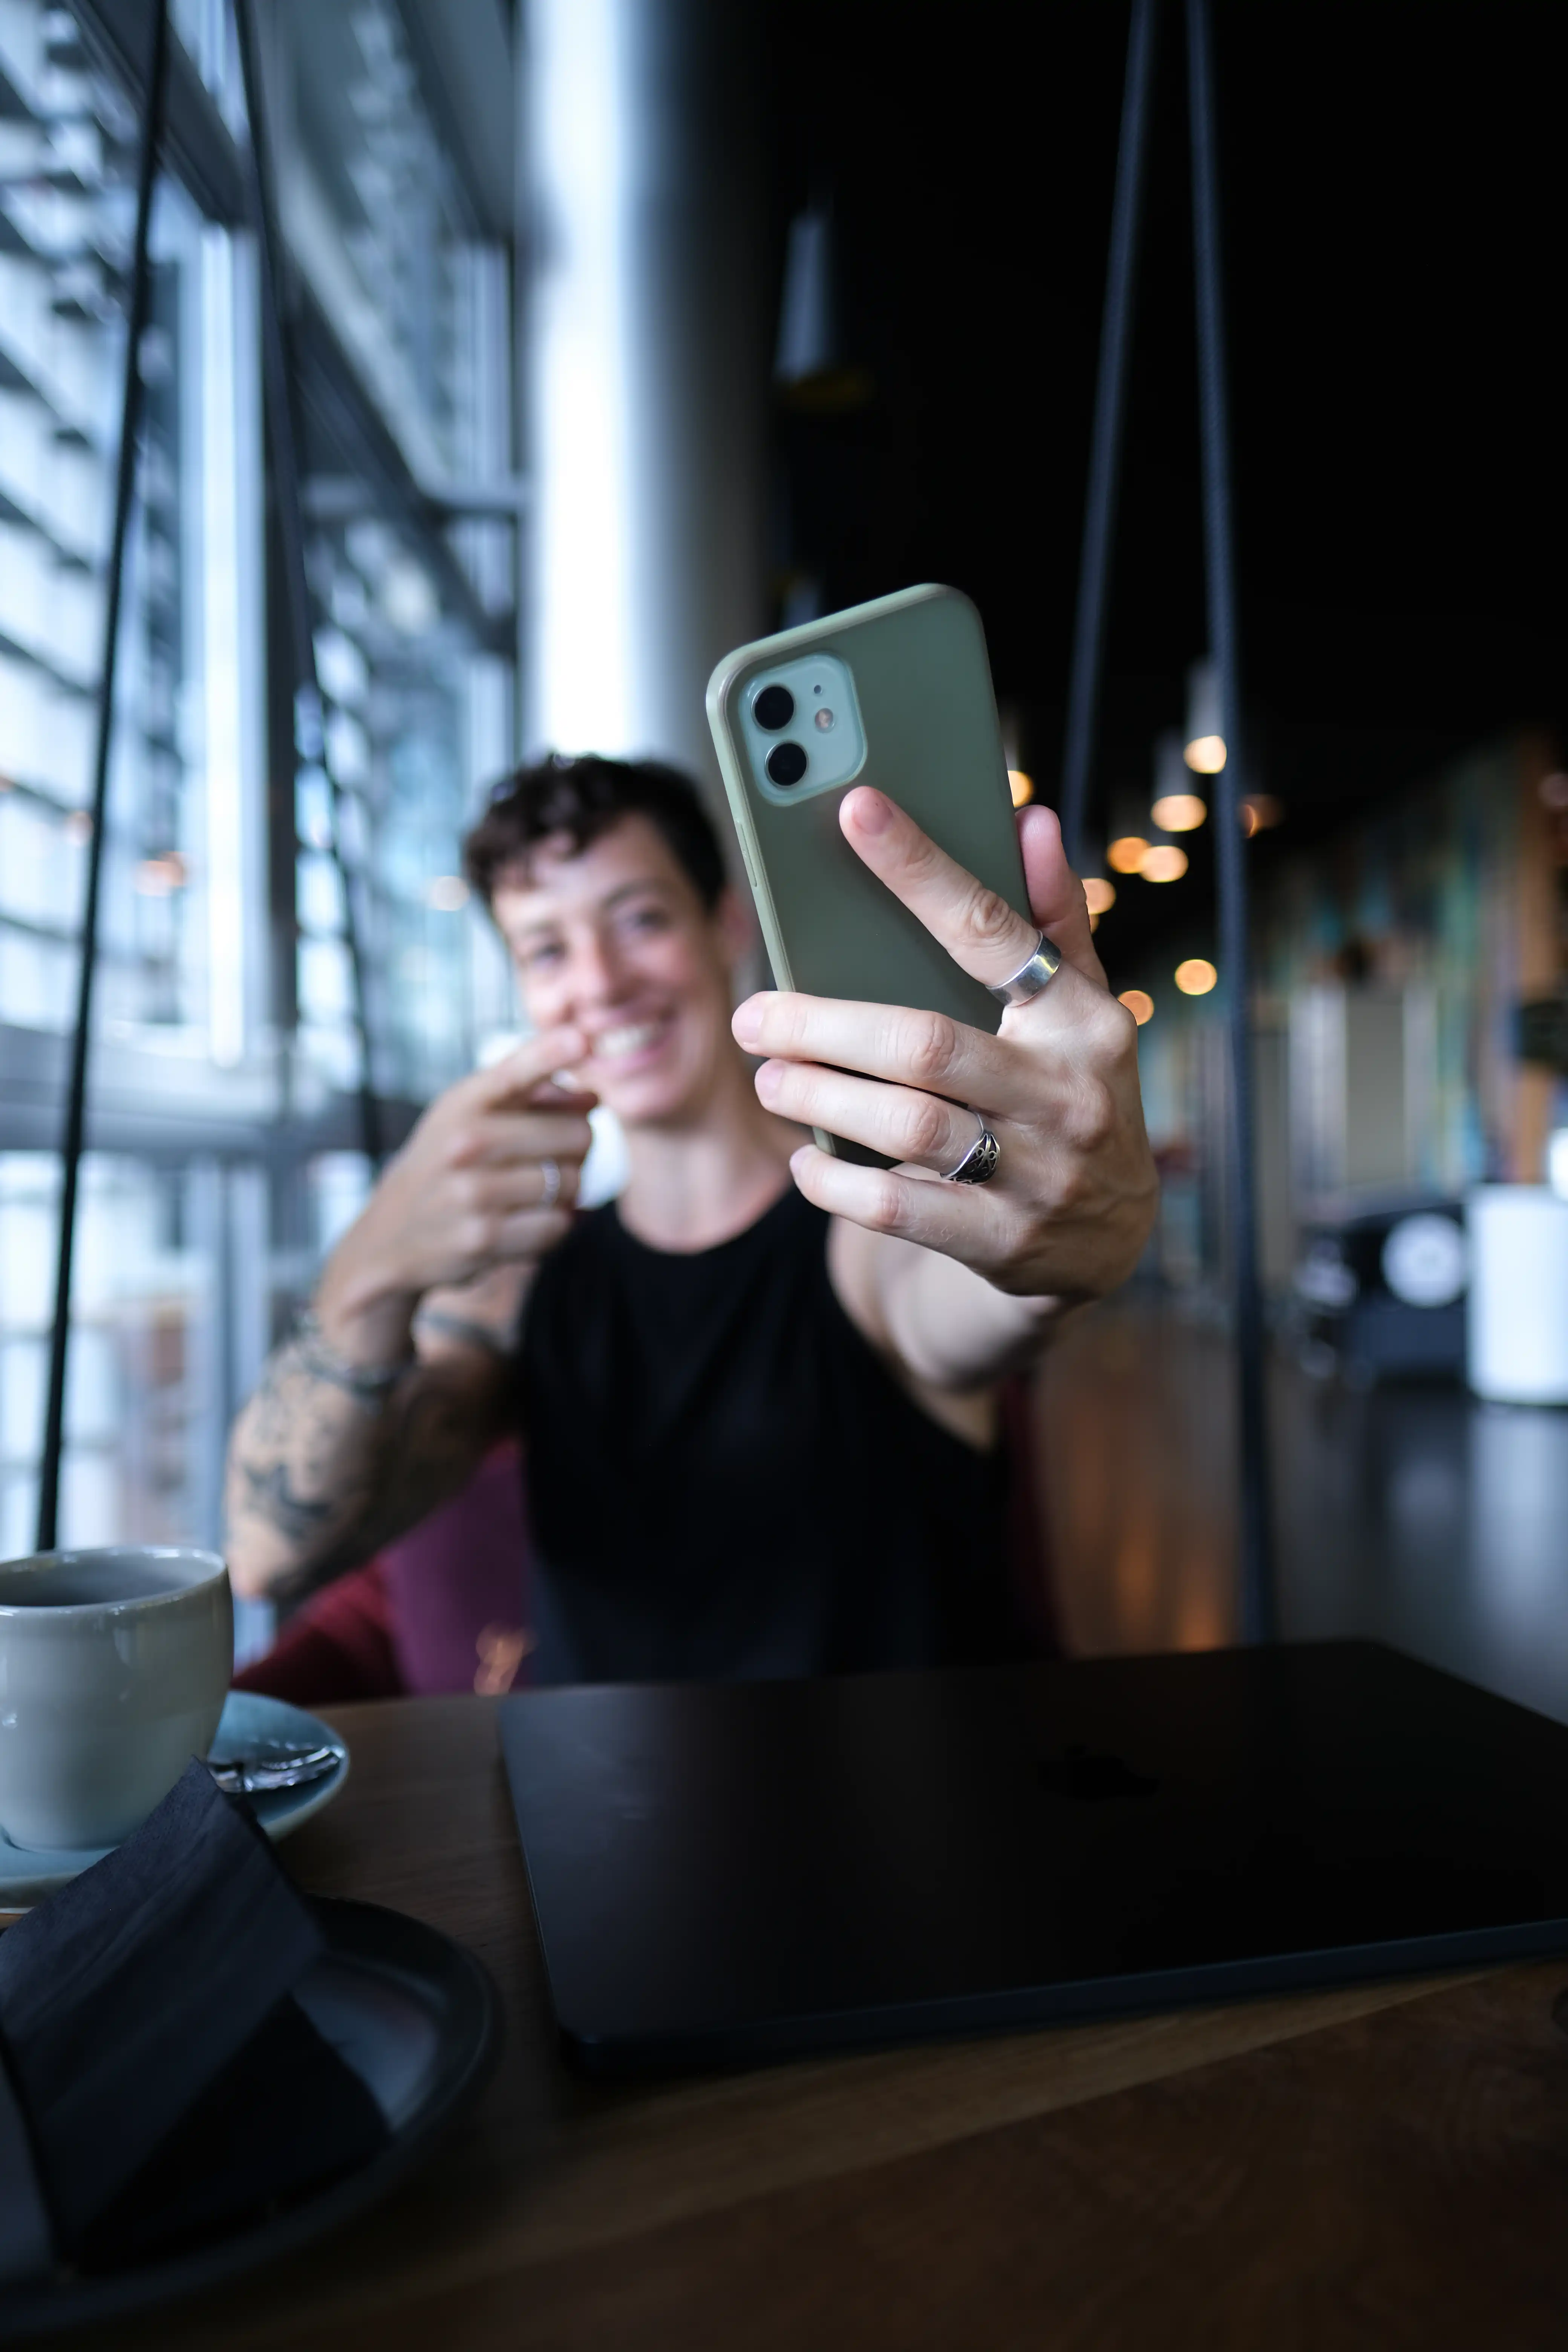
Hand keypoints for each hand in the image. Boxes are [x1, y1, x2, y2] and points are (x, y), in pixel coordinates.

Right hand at [316, 1028, 594, 1361]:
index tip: (583, 1039)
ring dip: (569, 1193)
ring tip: (536, 1193)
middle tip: (555, 1159)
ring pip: (573, 1184)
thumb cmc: (445, 1165)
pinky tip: (528, 1222)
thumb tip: (594, 1098)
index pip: (516, 1071)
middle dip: (579, 1150)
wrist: (389, 1236)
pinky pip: (558, 1226)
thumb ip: (531, 1095)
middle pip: (577, 1135)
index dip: (552, 1052)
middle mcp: (465, 1142)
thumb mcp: (470, 1116)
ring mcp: (472, 1192)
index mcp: (464, 1102)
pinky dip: (557, 1227)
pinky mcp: (482, 1238)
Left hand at [731, 789, 1156, 1304]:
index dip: (923, 870)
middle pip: (924, 1044)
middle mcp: (1067, 1094)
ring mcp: (1039, 1173)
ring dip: (819, 1097)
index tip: (858, 811)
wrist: (1109, 1240)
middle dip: (824, 1026)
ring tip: (770, 1078)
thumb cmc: (1069, 1093)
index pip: (994, 930)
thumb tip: (1031, 819)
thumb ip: (1052, 921)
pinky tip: (806, 1161)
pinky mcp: (1002, 1241)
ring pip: (906, 1124)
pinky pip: (899, 1209)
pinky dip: (836, 1183)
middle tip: (757, 1016)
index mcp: (1083, 1020)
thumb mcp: (1078, 1011)